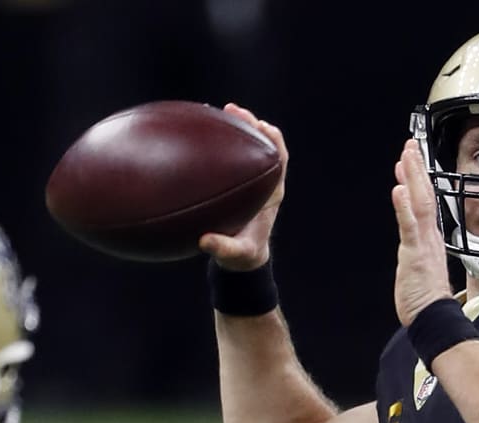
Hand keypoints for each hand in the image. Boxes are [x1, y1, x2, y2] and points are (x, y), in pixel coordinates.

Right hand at [199, 103, 288, 270]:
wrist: (242, 258)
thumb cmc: (242, 254)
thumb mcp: (234, 254)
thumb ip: (222, 248)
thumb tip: (205, 241)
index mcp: (271, 194)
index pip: (280, 159)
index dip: (273, 139)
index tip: (260, 125)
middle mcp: (264, 182)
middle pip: (264, 144)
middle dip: (251, 123)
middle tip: (232, 109)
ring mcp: (251, 180)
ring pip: (247, 146)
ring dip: (236, 127)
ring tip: (218, 110)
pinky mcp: (236, 182)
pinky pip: (229, 157)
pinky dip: (219, 143)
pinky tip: (198, 133)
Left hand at [392, 138, 452, 325]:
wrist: (433, 318)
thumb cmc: (426, 299)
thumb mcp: (422, 269)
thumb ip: (420, 252)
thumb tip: (419, 243)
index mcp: (430, 239)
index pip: (424, 202)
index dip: (417, 180)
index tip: (410, 161)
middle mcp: (428, 236)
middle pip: (424, 195)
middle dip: (416, 169)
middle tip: (410, 146)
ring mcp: (423, 243)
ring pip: (419, 203)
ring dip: (411, 178)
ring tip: (406, 156)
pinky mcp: (415, 253)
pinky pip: (410, 225)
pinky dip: (404, 206)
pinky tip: (399, 189)